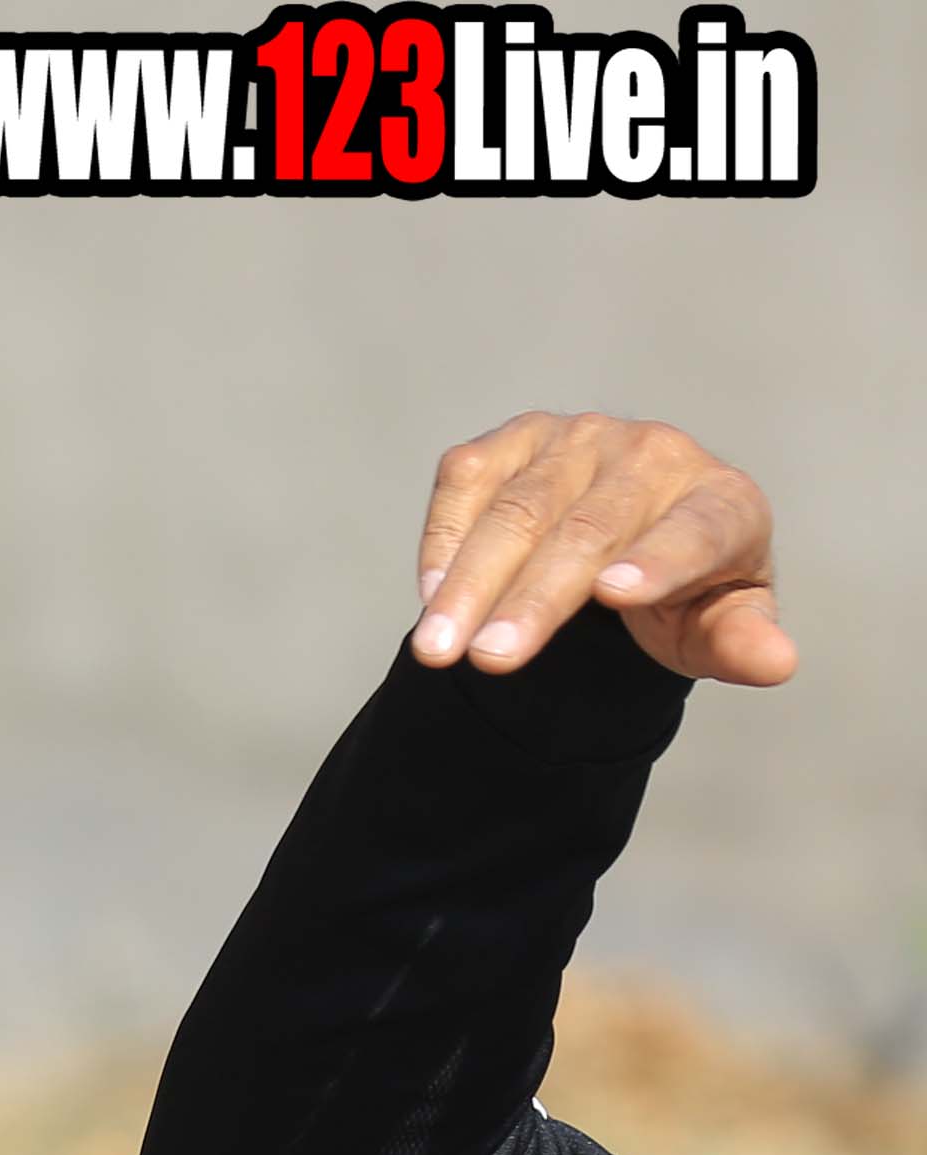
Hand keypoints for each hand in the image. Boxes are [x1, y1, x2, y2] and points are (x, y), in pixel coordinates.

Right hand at [413, 412, 794, 686]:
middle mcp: (655, 456)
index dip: (660, 560)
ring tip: (436, 647)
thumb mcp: (716, 626)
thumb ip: (741, 643)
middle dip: (533, 597)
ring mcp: (582, 439)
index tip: (617, 594)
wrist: (635, 530)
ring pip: (519, 509)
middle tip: (490, 660)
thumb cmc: (682, 591)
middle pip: (589, 528)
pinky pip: (469, 477)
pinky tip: (429, 596)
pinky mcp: (517, 439)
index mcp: (722, 501)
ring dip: (470, 581)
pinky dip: (444, 535)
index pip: (697, 529)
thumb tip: (778, 664)